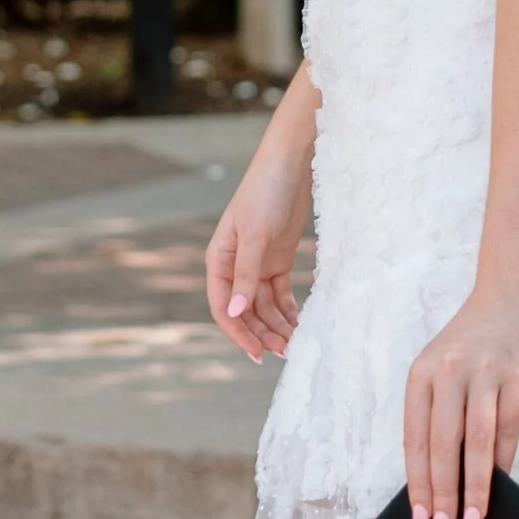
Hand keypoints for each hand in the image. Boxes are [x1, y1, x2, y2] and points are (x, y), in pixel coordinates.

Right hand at [206, 119, 312, 360]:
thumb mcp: (255, 236)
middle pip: (245, 311)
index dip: (239, 333)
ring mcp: (257, 264)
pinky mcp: (278, 260)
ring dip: (277, 326)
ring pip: (264, 306)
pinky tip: (300, 324)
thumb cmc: (264, 193)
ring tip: (296, 344)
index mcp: (219, 260)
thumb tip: (234, 312)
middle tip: (286, 352)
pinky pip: (280, 294)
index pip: (223, 307)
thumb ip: (246, 275)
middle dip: (262, 333)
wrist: (291, 164)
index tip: (258, 354)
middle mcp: (235, 266)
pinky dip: (288, 311)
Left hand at [403, 284, 518, 518]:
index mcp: (422, 373)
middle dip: (442, 493)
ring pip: (477, 442)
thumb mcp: (443, 367)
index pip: (414, 438)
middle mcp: (450, 371)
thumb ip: (438, 413)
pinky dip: (504, 463)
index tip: (420, 517)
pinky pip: (509, 429)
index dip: (417, 482)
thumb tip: (440, 476)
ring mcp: (486, 372)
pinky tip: (501, 487)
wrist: (515, 294)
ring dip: (474, 487)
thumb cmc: (476, 340)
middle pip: (442, 444)